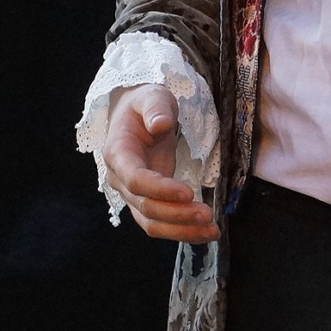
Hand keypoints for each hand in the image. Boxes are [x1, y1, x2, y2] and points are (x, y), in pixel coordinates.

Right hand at [102, 82, 216, 243]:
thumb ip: (155, 108)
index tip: (188, 192)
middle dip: (177, 214)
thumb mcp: (152, 96)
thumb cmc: (146, 104)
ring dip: (181, 230)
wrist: (138, 114)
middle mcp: (120, 178)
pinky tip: (206, 233)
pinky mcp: (148, 200)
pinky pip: (161, 222)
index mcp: (118, 153)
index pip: (135, 179)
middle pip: (145, 206)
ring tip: (212, 232)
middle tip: (208, 214)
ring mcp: (132, 193)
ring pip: (151, 222)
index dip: (159, 189)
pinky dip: (182, 231)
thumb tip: (160, 124)